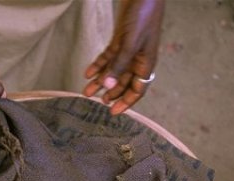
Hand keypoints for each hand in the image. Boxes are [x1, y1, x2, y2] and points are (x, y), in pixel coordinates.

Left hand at [82, 0, 163, 114]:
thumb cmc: (142, 15)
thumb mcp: (130, 43)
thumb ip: (119, 64)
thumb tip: (108, 86)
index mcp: (146, 63)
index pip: (138, 89)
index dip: (127, 102)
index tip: (113, 112)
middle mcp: (137, 59)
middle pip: (123, 82)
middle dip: (111, 93)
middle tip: (98, 102)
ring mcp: (128, 49)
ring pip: (113, 70)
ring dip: (100, 81)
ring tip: (86, 92)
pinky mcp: (120, 39)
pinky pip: (108, 57)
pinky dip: (98, 65)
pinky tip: (88, 73)